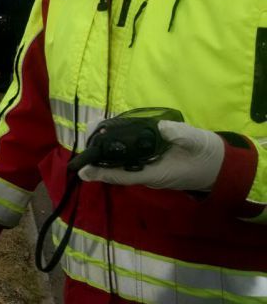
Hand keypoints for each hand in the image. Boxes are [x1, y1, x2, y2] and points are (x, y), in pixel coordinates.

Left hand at [78, 121, 224, 190]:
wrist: (220, 164)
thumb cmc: (207, 154)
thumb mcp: (196, 142)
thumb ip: (179, 135)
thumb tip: (160, 128)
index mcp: (156, 173)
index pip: (124, 175)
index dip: (103, 173)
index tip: (84, 169)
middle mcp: (146, 173)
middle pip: (116, 168)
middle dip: (98, 157)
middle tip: (86, 138)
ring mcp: (147, 167)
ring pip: (120, 162)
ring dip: (105, 150)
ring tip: (92, 131)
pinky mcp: (150, 159)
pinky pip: (128, 156)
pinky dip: (116, 146)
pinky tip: (108, 133)